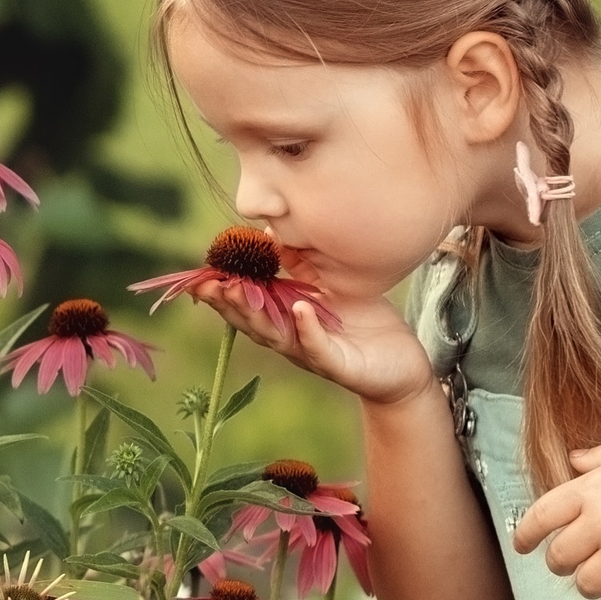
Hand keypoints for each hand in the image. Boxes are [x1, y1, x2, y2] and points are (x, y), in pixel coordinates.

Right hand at [188, 252, 434, 407]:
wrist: (402, 367)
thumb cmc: (365, 325)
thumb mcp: (330, 286)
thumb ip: (300, 265)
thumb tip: (270, 232)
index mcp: (286, 320)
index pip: (247, 304)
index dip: (222, 292)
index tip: (199, 274)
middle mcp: (292, 338)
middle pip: (251, 321)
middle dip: (226, 302)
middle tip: (204, 284)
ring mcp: (312, 353)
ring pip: (276, 334)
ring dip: (254, 313)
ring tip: (236, 290)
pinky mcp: (338, 365)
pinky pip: (318, 346)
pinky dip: (307, 328)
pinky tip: (298, 308)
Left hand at [509, 429, 600, 599]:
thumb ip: (599, 457)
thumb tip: (573, 460)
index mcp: (592, 487)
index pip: (539, 517)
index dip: (525, 536)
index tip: (523, 546)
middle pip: (558, 557)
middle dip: (560, 564)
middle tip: (572, 563)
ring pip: (586, 585)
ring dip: (589, 588)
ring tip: (600, 584)